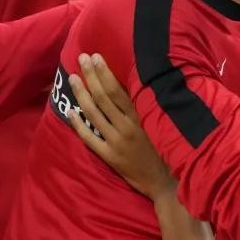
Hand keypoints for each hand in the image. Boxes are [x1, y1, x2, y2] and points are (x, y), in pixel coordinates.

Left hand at [67, 53, 175, 199]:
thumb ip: (148, 108)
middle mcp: (127, 126)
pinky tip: (70, 111)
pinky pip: (89, 138)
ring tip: (73, 78)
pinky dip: (78, 124)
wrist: (167, 182)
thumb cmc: (168, 150)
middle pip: (104, 97)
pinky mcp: (110, 156)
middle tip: (81, 58)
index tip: (96, 57)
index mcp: (142, 116)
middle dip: (91, 76)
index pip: (118, 90)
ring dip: (82, 94)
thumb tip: (138, 84)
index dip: (105, 73)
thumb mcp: (162, 124)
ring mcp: (116, 141)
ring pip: (94, 114)